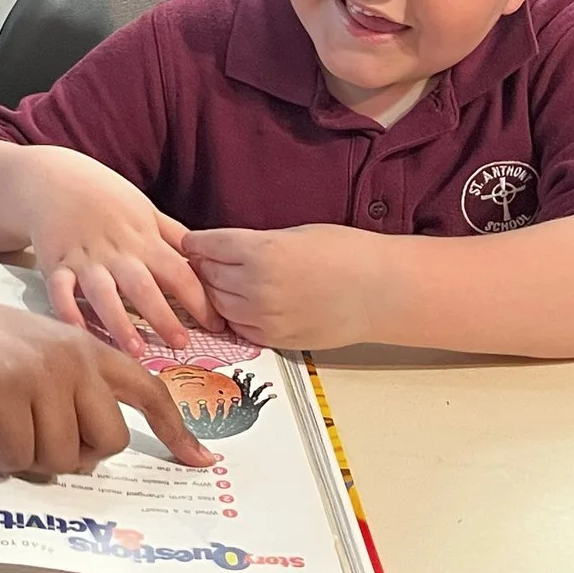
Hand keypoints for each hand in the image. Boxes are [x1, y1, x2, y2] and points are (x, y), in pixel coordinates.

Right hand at [0, 253, 216, 476]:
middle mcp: (73, 355)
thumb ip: (70, 391)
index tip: (198, 459)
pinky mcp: (1, 386)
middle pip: (106, 441)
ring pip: (60, 455)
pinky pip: (17, 453)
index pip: (148, 389)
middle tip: (33, 435)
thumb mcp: (36, 356)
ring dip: (24, 454)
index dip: (175, 429)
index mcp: (86, 346)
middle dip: (71, 455)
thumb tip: (91, 450)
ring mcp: (40, 369)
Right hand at [20, 148, 214, 354]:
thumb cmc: (105, 196)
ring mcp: (84, 258)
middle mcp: (116, 251)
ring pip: (103, 293)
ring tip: (136, 350)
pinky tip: (79, 333)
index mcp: (143, 239)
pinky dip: (68, 312)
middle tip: (181, 344)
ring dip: (119, 322)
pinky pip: (60, 291)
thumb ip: (172, 236)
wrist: (53, 179)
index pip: (178, 271)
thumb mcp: (145, 209)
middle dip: (163, 316)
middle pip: (143, 286)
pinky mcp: (55, 263)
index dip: (199, 299)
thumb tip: (205, 257)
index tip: (216, 324)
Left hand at [182, 224, 377, 347]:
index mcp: (262, 251)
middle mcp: (257, 286)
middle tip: (202, 261)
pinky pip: (237, 327)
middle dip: (202, 266)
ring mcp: (265, 316)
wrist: (381, 291)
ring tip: (220, 282)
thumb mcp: (294, 234)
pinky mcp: (274, 338)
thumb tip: (222, 249)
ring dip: (214, 292)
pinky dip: (233, 315)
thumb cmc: (345, 253)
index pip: (207, 246)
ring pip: (217, 303)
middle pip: (207, 275)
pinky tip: (242, 303)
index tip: (191, 242)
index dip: (197, 243)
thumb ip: (254, 243)